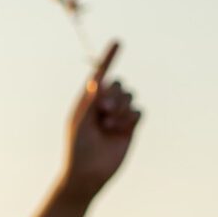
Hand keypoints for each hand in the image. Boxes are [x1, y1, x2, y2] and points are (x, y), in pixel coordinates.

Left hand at [61, 39, 142, 198]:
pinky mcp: (130, 127)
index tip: (118, 42)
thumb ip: (88, 103)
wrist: (89, 174)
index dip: (109, 58)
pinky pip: (139, 111)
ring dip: (121, 108)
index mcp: (88, 100)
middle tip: (103, 110)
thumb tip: (95, 82)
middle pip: (119, 84)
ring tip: (109, 125)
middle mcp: (104, 105)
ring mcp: (119, 115)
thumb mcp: (79, 123)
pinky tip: (120, 129)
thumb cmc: (77, 148)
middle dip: (114, 94)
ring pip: (130, 97)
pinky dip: (131, 117)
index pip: (100, 74)